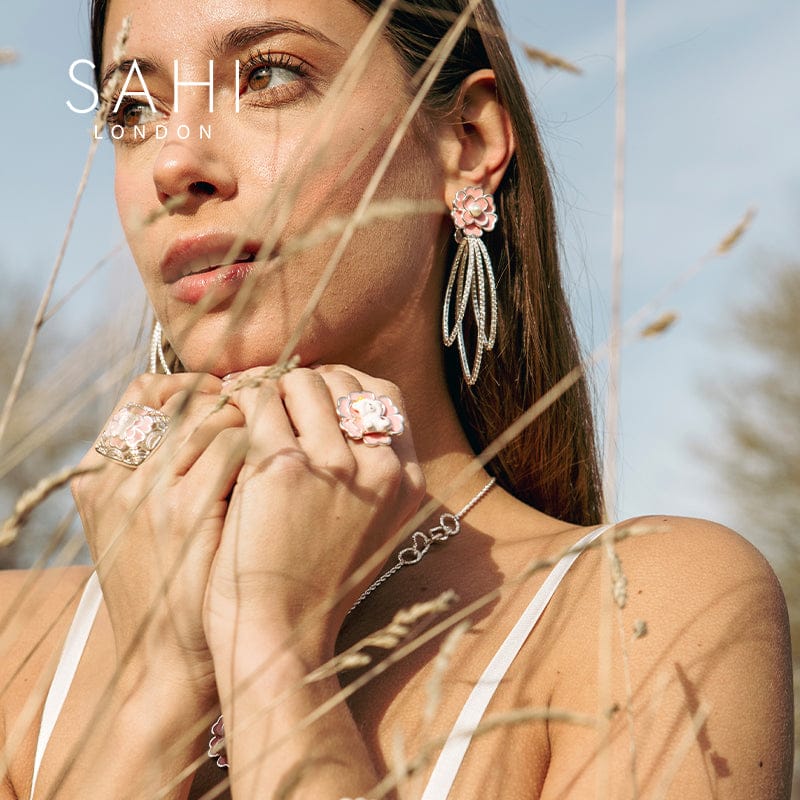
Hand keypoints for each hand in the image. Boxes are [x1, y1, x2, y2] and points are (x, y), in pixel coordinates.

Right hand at [72, 372, 247, 691]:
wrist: (168, 662)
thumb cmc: (170, 588)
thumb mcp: (141, 525)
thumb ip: (162, 470)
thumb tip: (214, 413)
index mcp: (98, 475)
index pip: (142, 392)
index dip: (189, 385)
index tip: (224, 397)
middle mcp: (118, 476)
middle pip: (181, 396)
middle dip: (228, 397)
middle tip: (261, 412)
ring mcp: (149, 492)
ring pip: (212, 414)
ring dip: (251, 420)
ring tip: (272, 441)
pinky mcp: (188, 511)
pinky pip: (236, 444)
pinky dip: (262, 447)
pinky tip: (278, 469)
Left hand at [204, 365, 424, 657]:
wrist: (281, 641)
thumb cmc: (315, 586)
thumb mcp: (368, 528)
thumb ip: (366, 473)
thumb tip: (336, 412)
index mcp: (406, 480)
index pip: (384, 396)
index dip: (344, 384)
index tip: (310, 394)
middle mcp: (379, 467)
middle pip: (342, 381)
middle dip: (300, 380)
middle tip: (267, 394)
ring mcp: (335, 465)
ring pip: (299, 381)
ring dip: (266, 386)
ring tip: (242, 406)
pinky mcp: (286, 468)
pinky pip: (259, 403)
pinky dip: (238, 403)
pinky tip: (224, 420)